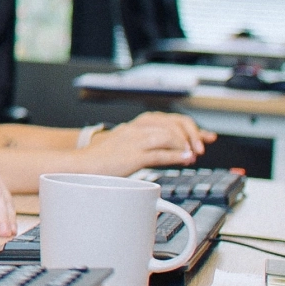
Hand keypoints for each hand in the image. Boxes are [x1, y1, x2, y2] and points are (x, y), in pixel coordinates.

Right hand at [83, 112, 214, 174]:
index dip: (190, 127)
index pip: (169, 119)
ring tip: (192, 155)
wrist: (79, 167)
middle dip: (191, 134)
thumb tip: (172, 153)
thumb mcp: (124, 148)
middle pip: (172, 123)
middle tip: (199, 148)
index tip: (205, 136)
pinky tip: (185, 159)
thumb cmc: (99, 161)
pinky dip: (176, 155)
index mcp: (134, 127)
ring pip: (169, 135)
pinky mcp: (132, 156)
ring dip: (185, 144)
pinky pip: (160, 152)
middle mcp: (135, 130)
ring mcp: (134, 141)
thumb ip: (146, 147)